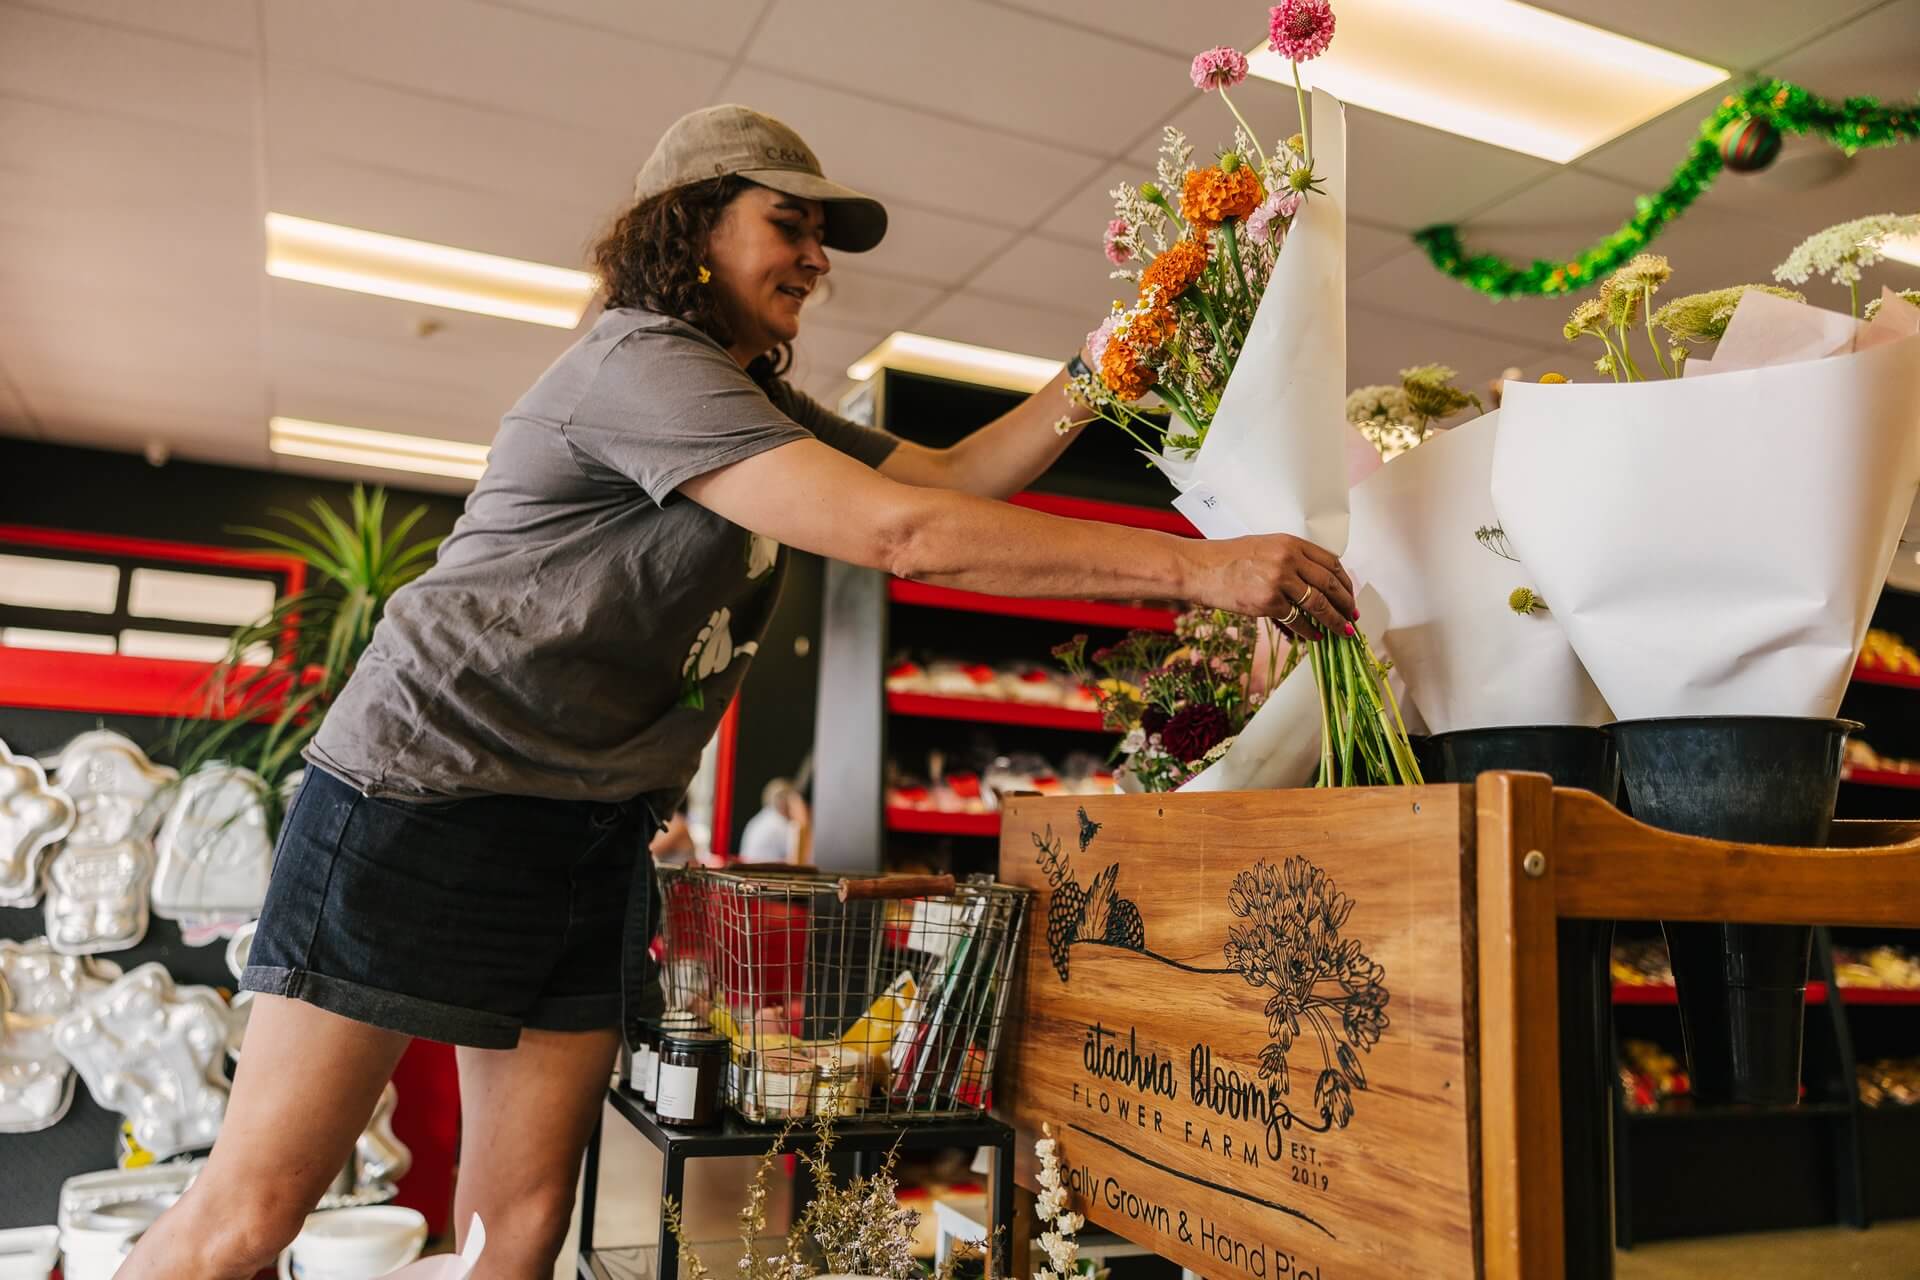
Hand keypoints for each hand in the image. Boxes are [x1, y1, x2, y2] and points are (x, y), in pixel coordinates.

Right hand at [1192, 534, 1356, 640]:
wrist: (1200, 568)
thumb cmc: (1228, 558)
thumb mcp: (1265, 547)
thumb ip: (1291, 558)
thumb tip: (1315, 581)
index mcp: (1291, 543)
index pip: (1331, 563)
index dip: (1344, 582)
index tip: (1349, 594)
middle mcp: (1289, 559)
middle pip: (1329, 584)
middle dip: (1346, 603)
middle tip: (1352, 615)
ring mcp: (1279, 581)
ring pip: (1319, 605)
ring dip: (1335, 621)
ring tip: (1343, 631)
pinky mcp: (1268, 603)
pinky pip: (1297, 621)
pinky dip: (1309, 631)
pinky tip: (1315, 637)